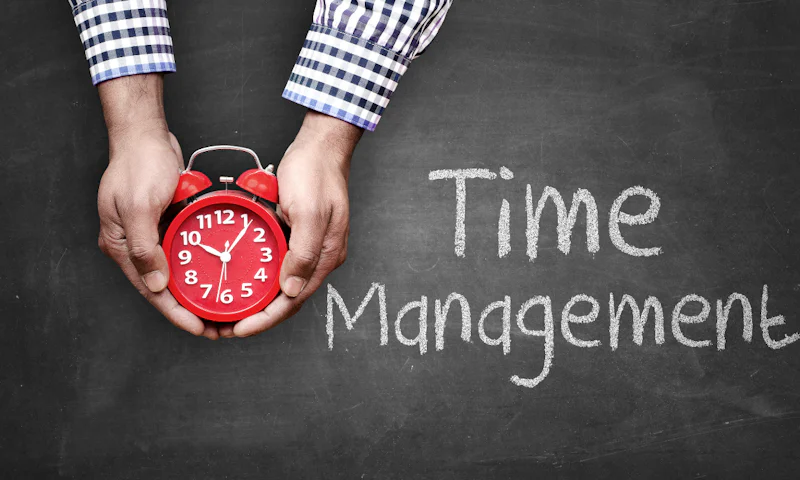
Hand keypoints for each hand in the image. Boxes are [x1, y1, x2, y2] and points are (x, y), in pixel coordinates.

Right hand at [96, 74, 218, 339]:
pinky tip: (219, 273)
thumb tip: (156, 285)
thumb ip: (147, 248)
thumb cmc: (140, 164)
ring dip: (196, 290)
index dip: (178, 314)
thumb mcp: (141, 207)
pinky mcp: (164, 223)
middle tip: (219, 324)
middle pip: (164, 288)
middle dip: (190, 308)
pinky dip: (198, 265)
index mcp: (122, 246)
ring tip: (222, 306)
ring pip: (175, 273)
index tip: (202, 329)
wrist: (145, 133)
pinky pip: (182, 252)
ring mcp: (149, 234)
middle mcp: (134, 245)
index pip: (152, 291)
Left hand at [225, 110, 362, 336]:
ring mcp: (311, 245)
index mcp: (326, 255)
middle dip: (260, 314)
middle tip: (229, 324)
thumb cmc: (315, 173)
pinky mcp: (300, 234)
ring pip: (283, 282)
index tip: (240, 328)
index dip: (266, 318)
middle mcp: (320, 256)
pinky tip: (244, 276)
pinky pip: (280, 262)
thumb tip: (290, 290)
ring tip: (233, 307)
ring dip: (260, 298)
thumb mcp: (307, 212)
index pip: (294, 299)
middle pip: (288, 296)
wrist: (321, 145)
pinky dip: (262, 275)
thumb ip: (301, 253)